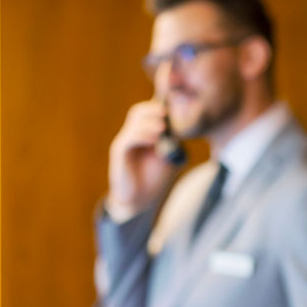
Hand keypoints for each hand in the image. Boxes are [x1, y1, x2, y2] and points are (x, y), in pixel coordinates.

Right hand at [107, 99, 174, 218]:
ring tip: (163, 128)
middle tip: (167, 114)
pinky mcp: (119, 153)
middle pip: (138, 112)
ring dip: (150, 123)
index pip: (148, 111)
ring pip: (134, 122)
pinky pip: (129, 139)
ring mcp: (124, 142)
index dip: (159, 106)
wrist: (139, 200)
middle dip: (153, 110)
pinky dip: (142, 136)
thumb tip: (187, 132)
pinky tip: (154, 140)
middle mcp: (132, 135)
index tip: (174, 107)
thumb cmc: (153, 180)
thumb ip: (175, 145)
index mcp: (143, 134)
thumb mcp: (169, 159)